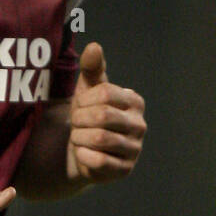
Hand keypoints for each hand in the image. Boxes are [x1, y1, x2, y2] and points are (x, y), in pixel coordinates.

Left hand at [67, 42, 145, 183]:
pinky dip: (83, 156)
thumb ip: (92, 68)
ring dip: (80, 137)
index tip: (78, 106)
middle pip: (102, 116)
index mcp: (134, 101)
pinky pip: (99, 161)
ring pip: (100, 139)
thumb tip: (94, 46)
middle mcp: (140, 125)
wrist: (81, 151)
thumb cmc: (87, 115)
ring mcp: (135, 149)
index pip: (105, 93)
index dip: (84, 100)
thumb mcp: (87, 90)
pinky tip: (82, 153)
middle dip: (80, 120)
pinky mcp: (125, 170)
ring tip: (78, 137)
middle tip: (76, 124)